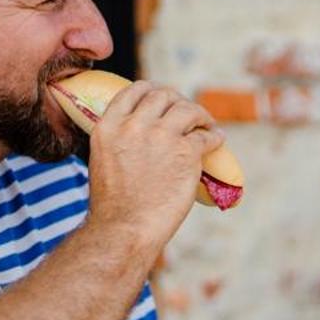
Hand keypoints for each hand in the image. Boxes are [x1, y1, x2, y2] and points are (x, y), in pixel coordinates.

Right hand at [78, 80, 224, 253]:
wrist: (125, 229)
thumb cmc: (113, 205)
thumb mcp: (103, 159)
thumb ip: (119, 138)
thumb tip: (139, 130)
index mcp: (109, 126)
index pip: (135, 90)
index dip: (153, 90)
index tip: (164, 98)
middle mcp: (135, 125)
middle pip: (164, 96)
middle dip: (178, 101)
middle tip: (187, 113)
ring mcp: (162, 137)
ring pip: (188, 109)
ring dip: (200, 115)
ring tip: (206, 124)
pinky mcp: (187, 153)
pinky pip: (207, 137)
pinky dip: (214, 137)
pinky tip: (217, 140)